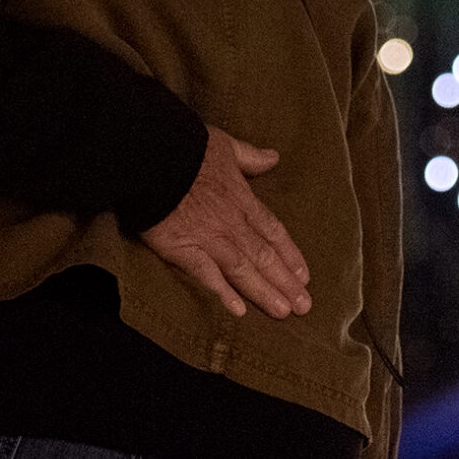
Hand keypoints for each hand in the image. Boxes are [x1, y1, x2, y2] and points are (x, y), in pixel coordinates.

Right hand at [141, 126, 312, 318]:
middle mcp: (231, 223)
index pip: (273, 232)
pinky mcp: (183, 249)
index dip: (290, 255)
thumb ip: (251, 157)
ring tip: (283, 312)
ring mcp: (209, 238)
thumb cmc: (189, 149)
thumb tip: (273, 157)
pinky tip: (238, 311)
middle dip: (285, 282)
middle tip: (304, 306)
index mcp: (242, 200)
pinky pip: (207, 275)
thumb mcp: (227, 146)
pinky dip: (223, 293)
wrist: (154, 158)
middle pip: (264, 257)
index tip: (304, 276)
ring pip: (243, 270)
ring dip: (264, 292)